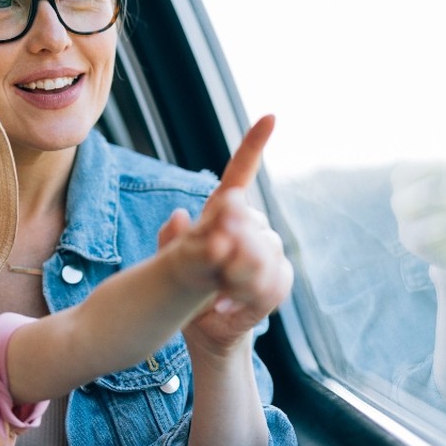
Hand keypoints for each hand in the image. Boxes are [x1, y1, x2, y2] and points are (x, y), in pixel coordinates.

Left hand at [159, 115, 292, 352]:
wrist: (204, 328)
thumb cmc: (185, 288)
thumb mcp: (169, 265)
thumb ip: (171, 242)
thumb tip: (179, 216)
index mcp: (224, 216)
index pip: (241, 175)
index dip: (254, 146)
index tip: (270, 117)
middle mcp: (252, 228)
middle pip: (252, 220)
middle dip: (235, 238)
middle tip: (215, 257)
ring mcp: (268, 254)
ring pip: (265, 252)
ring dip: (238, 273)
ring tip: (216, 290)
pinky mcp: (276, 283)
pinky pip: (273, 283)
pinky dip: (247, 297)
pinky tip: (225, 308)